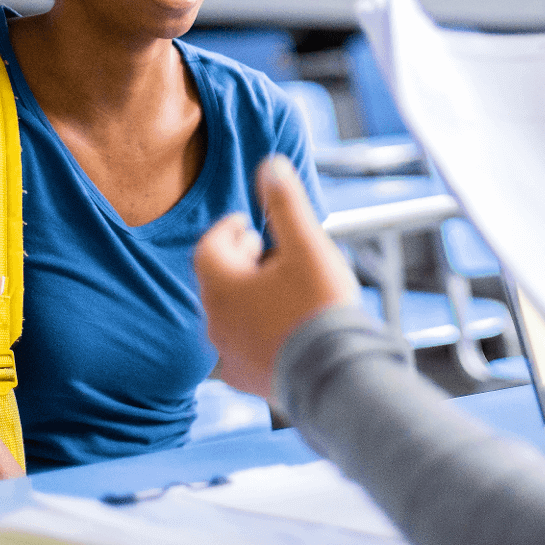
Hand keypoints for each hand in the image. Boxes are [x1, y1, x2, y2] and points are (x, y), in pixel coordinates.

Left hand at [194, 155, 359, 399]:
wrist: (335, 375)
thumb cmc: (319, 306)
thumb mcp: (306, 244)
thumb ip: (285, 203)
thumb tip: (269, 164)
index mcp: (222, 286)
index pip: (209, 247)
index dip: (227, 230)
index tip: (248, 223)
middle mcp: (215, 322)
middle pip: (216, 280)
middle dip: (238, 261)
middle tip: (262, 249)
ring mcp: (229, 354)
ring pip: (228, 314)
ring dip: (246, 295)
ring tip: (278, 287)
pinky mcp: (246, 379)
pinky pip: (241, 346)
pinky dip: (254, 328)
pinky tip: (282, 326)